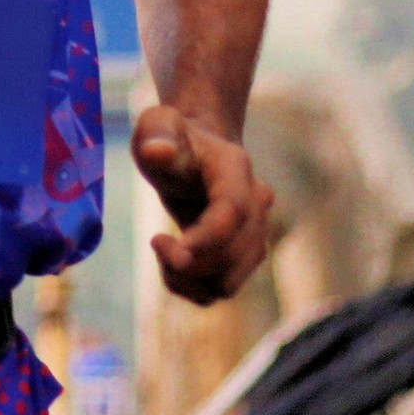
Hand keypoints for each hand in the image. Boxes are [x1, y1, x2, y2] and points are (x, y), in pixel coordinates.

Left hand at [134, 105, 274, 305]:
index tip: (160, 242)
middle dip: (188, 261)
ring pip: (229, 282)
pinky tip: (171, 264)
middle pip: (233, 254)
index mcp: (235, 169)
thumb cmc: (172, 137)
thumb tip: (158, 151)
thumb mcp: (157, 124)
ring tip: (163, 251)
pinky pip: (221, 290)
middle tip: (157, 242)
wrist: (196, 150)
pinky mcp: (244, 256)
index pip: (232, 212)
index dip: (203, 237)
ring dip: (188, 279)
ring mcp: (255, 233)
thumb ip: (158, 133)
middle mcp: (256, 203)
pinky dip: (192, 288)